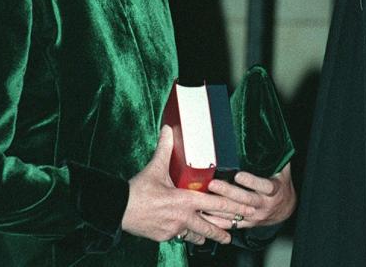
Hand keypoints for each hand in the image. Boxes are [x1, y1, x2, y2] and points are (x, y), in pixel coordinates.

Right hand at [121, 126, 260, 245]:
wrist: (119, 210)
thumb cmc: (138, 190)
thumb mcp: (155, 167)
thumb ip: (165, 148)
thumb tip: (169, 128)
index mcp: (185, 200)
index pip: (215, 204)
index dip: (232, 207)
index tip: (245, 210)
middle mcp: (182, 218)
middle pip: (208, 227)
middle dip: (222, 231)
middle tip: (232, 234)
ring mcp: (173, 230)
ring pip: (194, 235)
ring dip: (203, 235)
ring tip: (212, 237)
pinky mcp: (162, 237)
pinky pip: (177, 236)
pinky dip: (183, 234)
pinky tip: (186, 232)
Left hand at [203, 162, 295, 229]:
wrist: (286, 208)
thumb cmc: (281, 184)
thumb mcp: (283, 169)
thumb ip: (275, 157)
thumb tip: (268, 137)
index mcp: (274, 190)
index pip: (264, 186)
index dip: (251, 181)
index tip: (238, 175)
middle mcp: (264, 204)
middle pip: (245, 200)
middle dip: (228, 192)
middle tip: (213, 184)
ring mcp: (255, 215)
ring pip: (235, 213)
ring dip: (219, 207)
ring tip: (204, 199)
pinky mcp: (247, 223)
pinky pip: (230, 224)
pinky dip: (217, 221)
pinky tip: (205, 215)